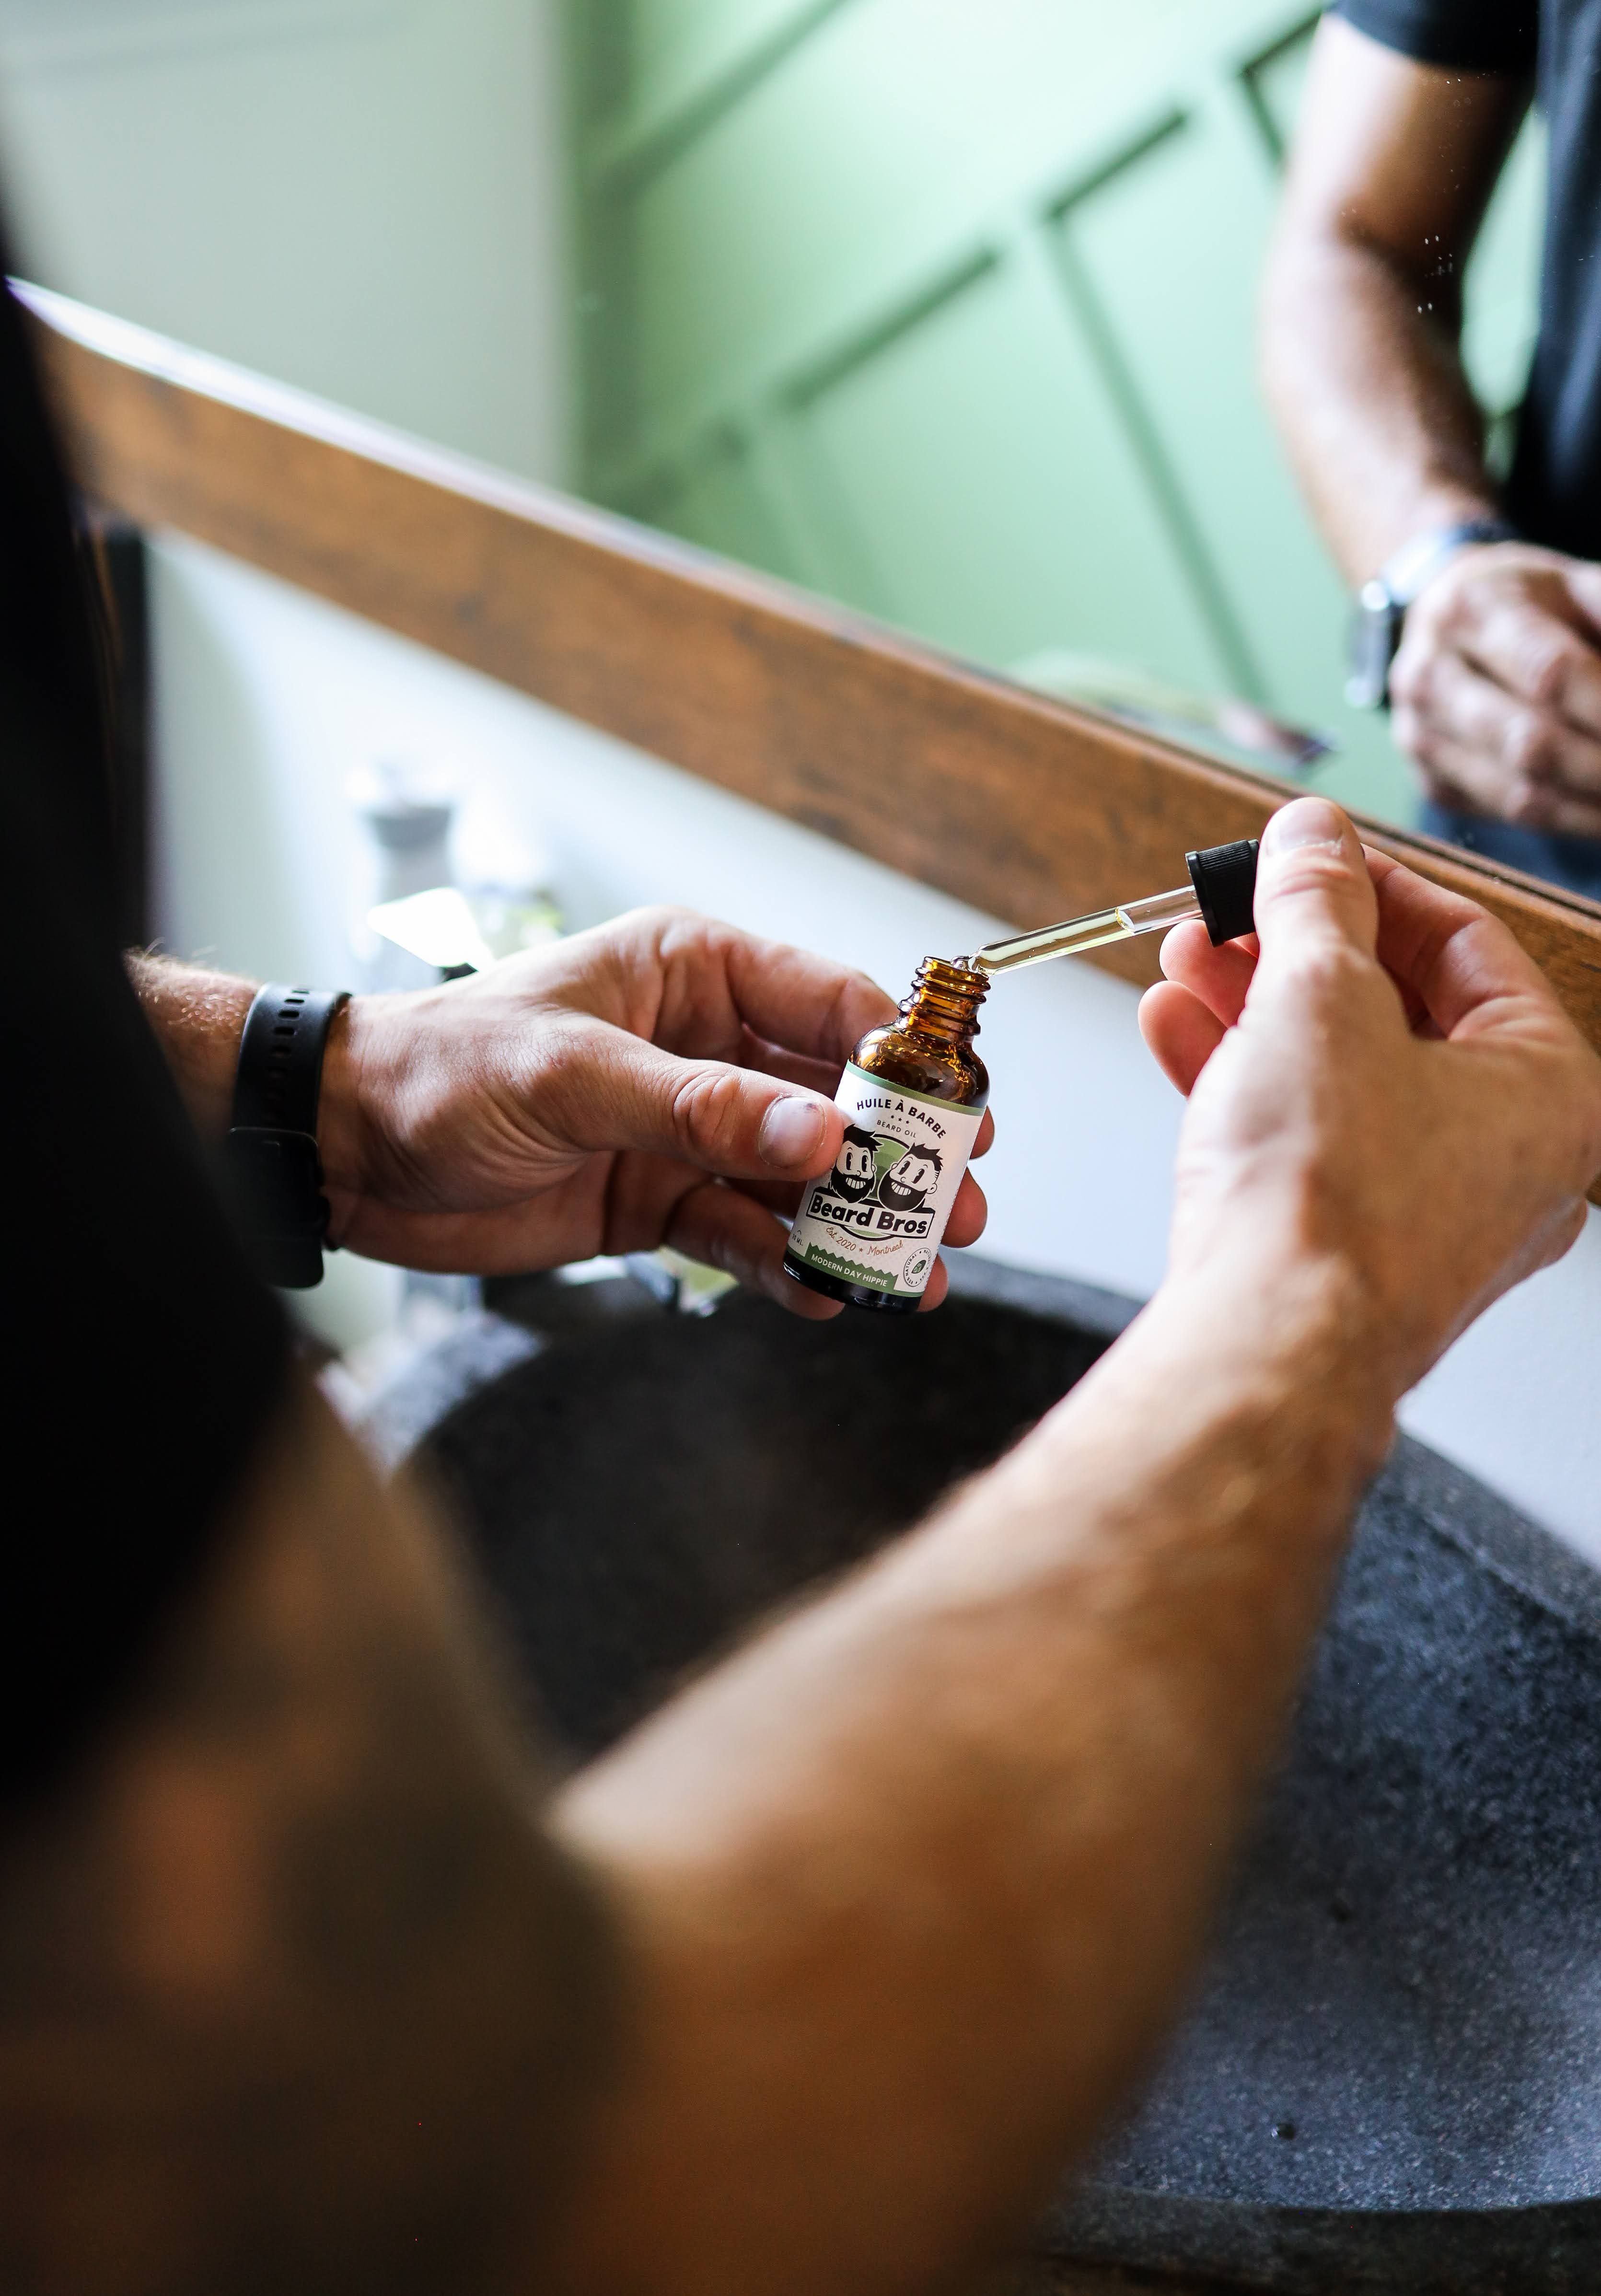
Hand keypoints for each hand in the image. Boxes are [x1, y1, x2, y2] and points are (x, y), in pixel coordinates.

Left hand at [318, 907, 991, 1317]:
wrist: (345, 1150)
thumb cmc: (440, 1068)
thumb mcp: (572, 1074)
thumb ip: (699, 1107)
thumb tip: (818, 1136)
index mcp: (692, 972)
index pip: (828, 1000)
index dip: (899, 1058)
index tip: (956, 1113)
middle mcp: (704, 1046)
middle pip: (831, 1100)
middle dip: (895, 1157)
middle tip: (956, 1208)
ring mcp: (686, 1131)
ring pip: (796, 1179)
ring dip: (852, 1225)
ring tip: (912, 1276)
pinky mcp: (658, 1204)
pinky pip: (742, 1236)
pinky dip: (781, 1267)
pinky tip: (820, 1297)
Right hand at [1138, 798, 1600, 1399]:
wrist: (1269, 1343)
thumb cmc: (1329, 1194)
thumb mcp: (1317, 997)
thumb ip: (1314, 900)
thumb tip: (1313, 835)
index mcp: (1553, 1090)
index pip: (1468, 944)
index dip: (1371, 882)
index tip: (1303, 854)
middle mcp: (1511, 1158)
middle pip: (1397, 1010)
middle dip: (1292, 949)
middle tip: (1228, 909)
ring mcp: (1432, 1211)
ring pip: (1341, 1074)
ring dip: (1252, 1006)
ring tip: (1182, 958)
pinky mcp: (1355, 1248)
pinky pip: (1310, 1138)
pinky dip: (1245, 1079)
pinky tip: (1176, 1029)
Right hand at [1389, 542, 1600, 837]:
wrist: (1440, 616)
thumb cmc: (1528, 600)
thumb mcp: (1575, 585)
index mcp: (1470, 611)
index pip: (1550, 672)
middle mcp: (1429, 677)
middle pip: (1531, 744)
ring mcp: (1420, 736)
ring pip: (1521, 795)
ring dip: (1597, 808)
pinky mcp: (1430, 781)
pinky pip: (1509, 814)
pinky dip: (1573, 820)